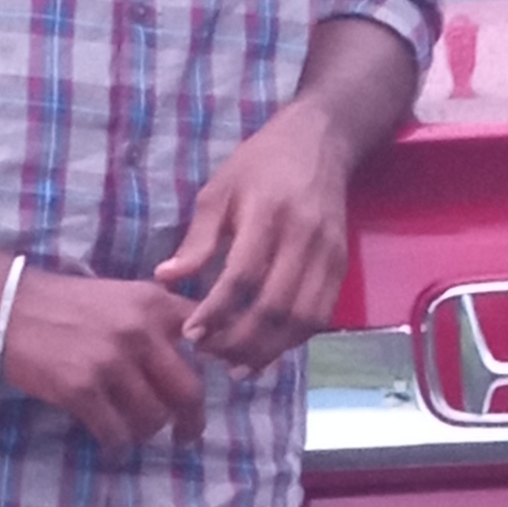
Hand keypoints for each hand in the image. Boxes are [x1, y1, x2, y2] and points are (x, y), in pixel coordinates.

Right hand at [0, 267, 207, 448]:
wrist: (7, 303)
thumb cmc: (67, 303)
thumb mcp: (123, 296)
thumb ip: (161, 319)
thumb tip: (202, 353)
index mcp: (154, 304)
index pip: (208, 338)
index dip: (223, 367)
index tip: (220, 386)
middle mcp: (139, 332)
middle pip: (189, 393)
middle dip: (191, 421)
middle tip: (187, 434)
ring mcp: (110, 363)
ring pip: (153, 419)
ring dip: (146, 432)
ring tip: (134, 430)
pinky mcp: (81, 390)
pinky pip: (115, 433)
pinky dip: (116, 444)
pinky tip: (111, 442)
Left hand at [152, 93, 351, 372]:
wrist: (322, 140)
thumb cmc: (261, 163)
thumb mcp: (219, 190)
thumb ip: (197, 239)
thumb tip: (165, 279)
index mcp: (269, 213)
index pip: (243, 275)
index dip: (216, 310)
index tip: (191, 333)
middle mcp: (305, 237)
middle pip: (275, 306)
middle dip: (240, 340)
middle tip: (210, 355)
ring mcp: (329, 254)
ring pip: (303, 319)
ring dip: (269, 350)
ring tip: (237, 366)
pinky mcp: (342, 266)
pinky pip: (320, 315)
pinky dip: (294, 340)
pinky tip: (267, 350)